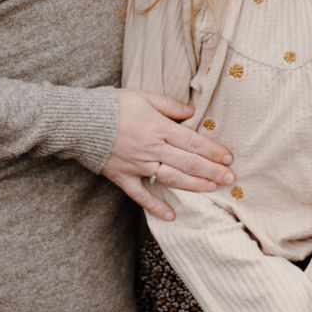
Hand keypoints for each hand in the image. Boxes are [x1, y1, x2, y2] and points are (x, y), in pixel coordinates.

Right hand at [100, 89, 234, 220]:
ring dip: (194, 186)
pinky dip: (156, 207)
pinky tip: (171, 216)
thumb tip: (192, 113)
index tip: (229, 158)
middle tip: (230, 179)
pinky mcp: (123, 176)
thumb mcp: (145, 96)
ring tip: (212, 190)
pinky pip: (141, 195)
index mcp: (159, 128)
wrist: (81, 121)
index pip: (193, 142)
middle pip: (188, 163)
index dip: (213, 151)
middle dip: (212, 171)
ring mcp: (138, 165)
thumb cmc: (114, 105)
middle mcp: (152, 149)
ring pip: (171, 178)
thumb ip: (170, 105)